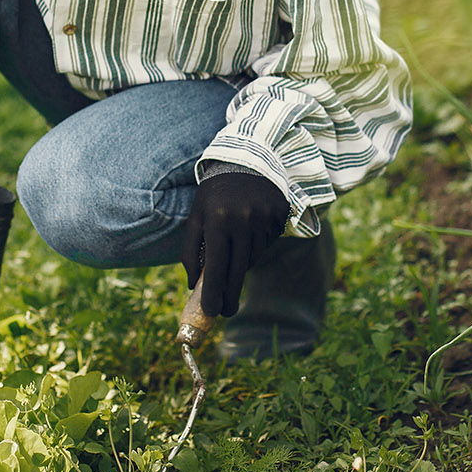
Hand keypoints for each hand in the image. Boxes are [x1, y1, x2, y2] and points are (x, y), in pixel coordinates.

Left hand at [180, 171, 288, 317]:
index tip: (211, 312)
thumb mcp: (196, 217)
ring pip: (253, 258)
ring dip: (241, 265)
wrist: (244, 160)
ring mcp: (264, 217)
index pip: (214, 266)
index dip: (212, 292)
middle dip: (230, 294)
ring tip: (233, 255)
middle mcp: (242, 220)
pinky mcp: (279, 215)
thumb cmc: (213, 195)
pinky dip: (256, 248)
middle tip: (226, 311)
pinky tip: (248, 234)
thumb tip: (192, 285)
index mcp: (217, 220)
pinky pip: (267, 244)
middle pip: (237, 270)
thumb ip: (191, 251)